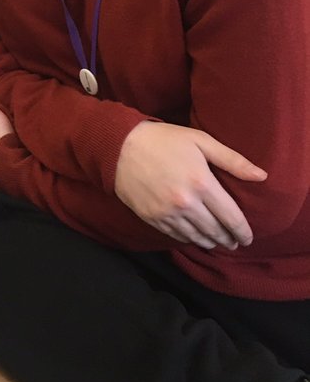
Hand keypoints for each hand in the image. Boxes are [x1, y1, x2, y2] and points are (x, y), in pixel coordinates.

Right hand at [114, 121, 266, 249]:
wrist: (119, 146)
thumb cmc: (163, 140)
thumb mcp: (200, 141)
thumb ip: (232, 160)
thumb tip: (262, 176)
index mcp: (202, 183)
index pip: (231, 217)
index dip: (243, 231)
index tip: (248, 238)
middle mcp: (186, 203)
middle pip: (216, 231)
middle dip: (229, 240)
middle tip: (235, 242)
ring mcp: (168, 213)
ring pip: (197, 238)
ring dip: (211, 242)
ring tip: (217, 241)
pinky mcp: (152, 218)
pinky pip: (177, 237)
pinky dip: (190, 239)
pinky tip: (195, 236)